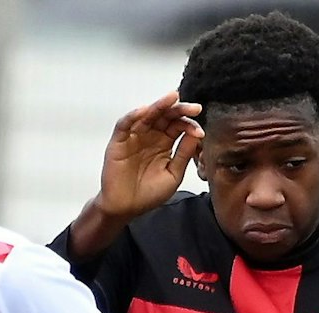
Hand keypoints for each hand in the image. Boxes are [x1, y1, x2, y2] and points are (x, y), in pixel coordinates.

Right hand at [92, 91, 205, 220]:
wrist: (126, 208)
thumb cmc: (148, 194)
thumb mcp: (173, 175)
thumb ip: (183, 154)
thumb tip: (196, 134)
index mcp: (164, 143)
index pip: (178, 126)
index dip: (189, 124)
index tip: (200, 131)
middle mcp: (150, 136)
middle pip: (165, 116)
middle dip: (179, 109)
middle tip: (194, 107)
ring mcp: (134, 136)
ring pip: (147, 115)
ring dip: (159, 106)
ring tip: (172, 98)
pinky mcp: (118, 141)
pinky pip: (125, 124)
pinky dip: (134, 115)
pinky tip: (145, 111)